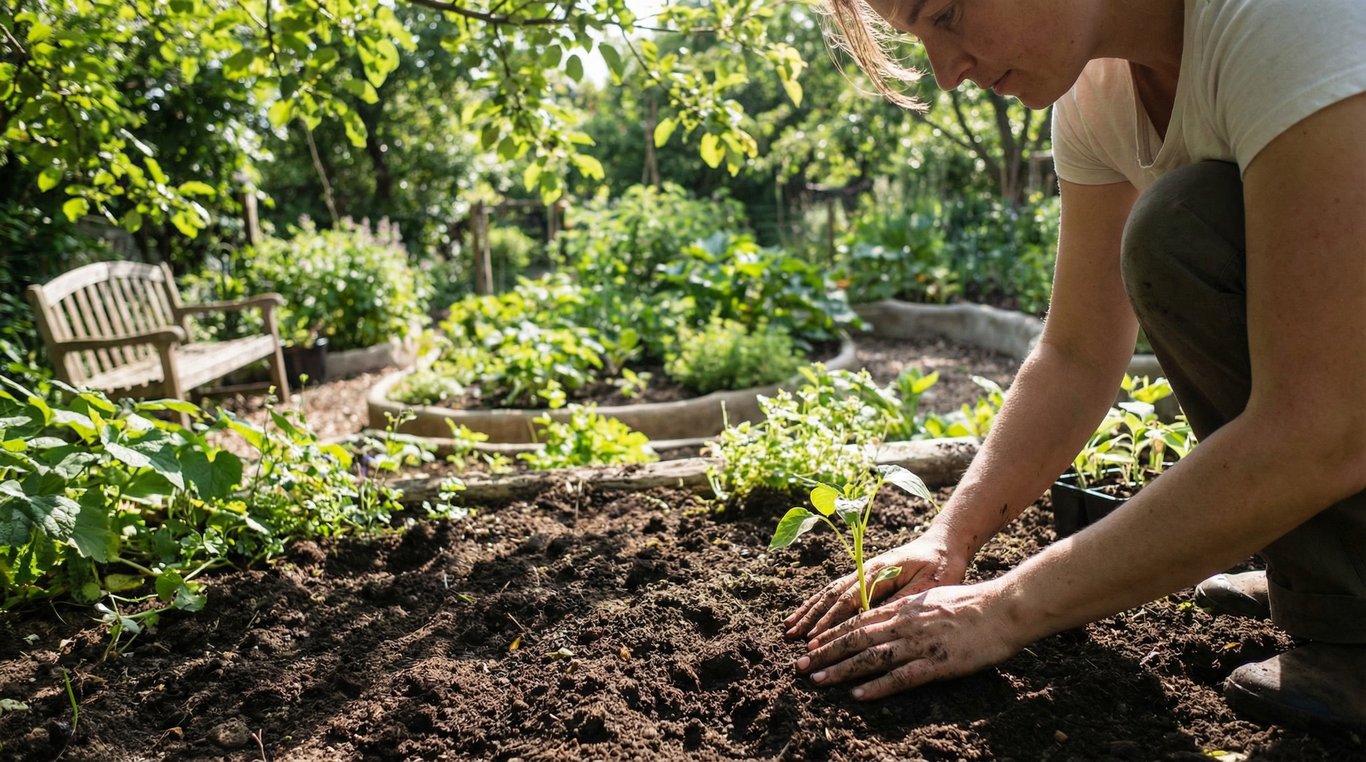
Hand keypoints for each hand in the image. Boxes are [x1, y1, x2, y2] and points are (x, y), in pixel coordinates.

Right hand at [783, 531, 968, 639]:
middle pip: (831, 596)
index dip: (830, 621)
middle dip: (810, 619)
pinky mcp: (863, 577)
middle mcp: (864, 571)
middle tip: (791, 639)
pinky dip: (817, 604)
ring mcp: (861, 573)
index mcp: (879, 573)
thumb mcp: (929, 586)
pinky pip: (835, 592)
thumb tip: (876, 619)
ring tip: (788, 629)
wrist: (944, 545)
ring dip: (808, 612)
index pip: (849, 600)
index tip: (813, 639)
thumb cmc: (941, 567)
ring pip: (828, 593)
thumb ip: (903, 602)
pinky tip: (805, 616)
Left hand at [794, 581, 1024, 700]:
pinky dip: (876, 687)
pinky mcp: (936, 664)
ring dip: (840, 670)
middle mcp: (905, 623)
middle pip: (856, 638)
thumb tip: (888, 617)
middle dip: (825, 653)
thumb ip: (908, 609)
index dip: (832, 633)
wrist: (1004, 608)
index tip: (811, 644)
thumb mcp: (932, 598)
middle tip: (800, 666)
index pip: (859, 621)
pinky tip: (857, 696)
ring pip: (871, 657)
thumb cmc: (972, 604)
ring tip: (817, 681)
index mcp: (905, 608)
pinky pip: (900, 677)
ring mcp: (919, 644)